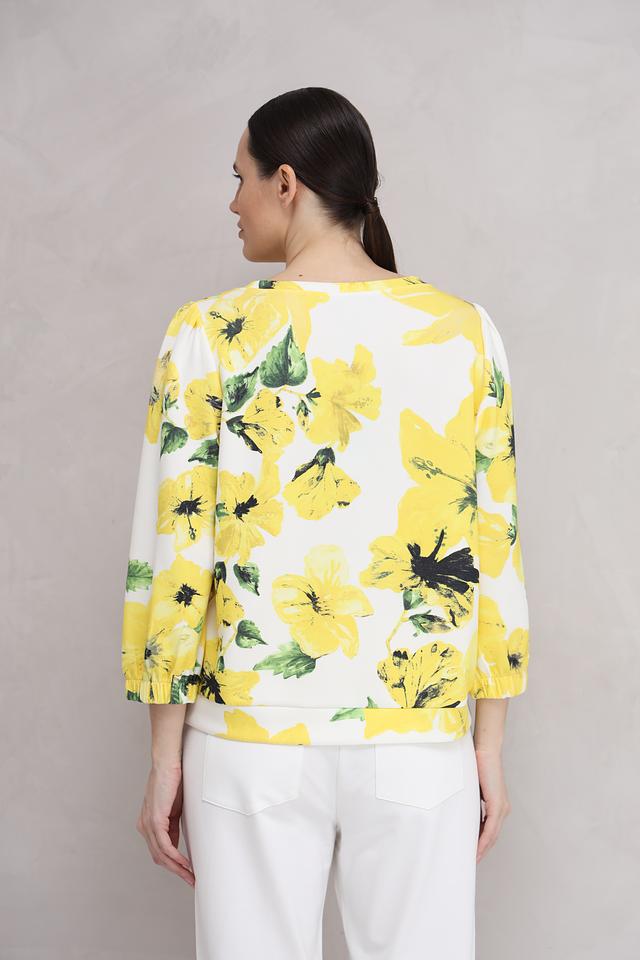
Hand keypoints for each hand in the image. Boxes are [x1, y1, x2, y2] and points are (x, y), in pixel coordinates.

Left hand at [136, 761, 194, 885]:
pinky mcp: (155, 820)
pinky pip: (165, 846)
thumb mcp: (174, 808)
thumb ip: (173, 825)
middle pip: (159, 857)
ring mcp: (148, 824)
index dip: (173, 864)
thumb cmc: (173, 780)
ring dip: (177, 868)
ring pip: (161, 855)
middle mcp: (145, 826)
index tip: (187, 873)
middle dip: (176, 871)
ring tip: (191, 876)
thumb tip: (179, 842)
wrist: (167, 762)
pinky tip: (186, 864)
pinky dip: (176, 858)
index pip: (159, 851)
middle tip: (191, 880)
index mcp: (148, 823)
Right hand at [474, 747, 511, 862]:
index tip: (473, 853)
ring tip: (473, 859)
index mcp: (498, 805)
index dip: (482, 842)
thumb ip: (471, 801)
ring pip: (493, 835)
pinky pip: (491, 828)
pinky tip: (477, 849)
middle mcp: (503, 809)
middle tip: (471, 862)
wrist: (486, 751)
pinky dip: (484, 840)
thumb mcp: (473, 789)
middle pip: (493, 836)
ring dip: (483, 848)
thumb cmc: (477, 766)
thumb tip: (461, 811)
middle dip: (483, 850)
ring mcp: (502, 808)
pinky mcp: (498, 805)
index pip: (491, 830)